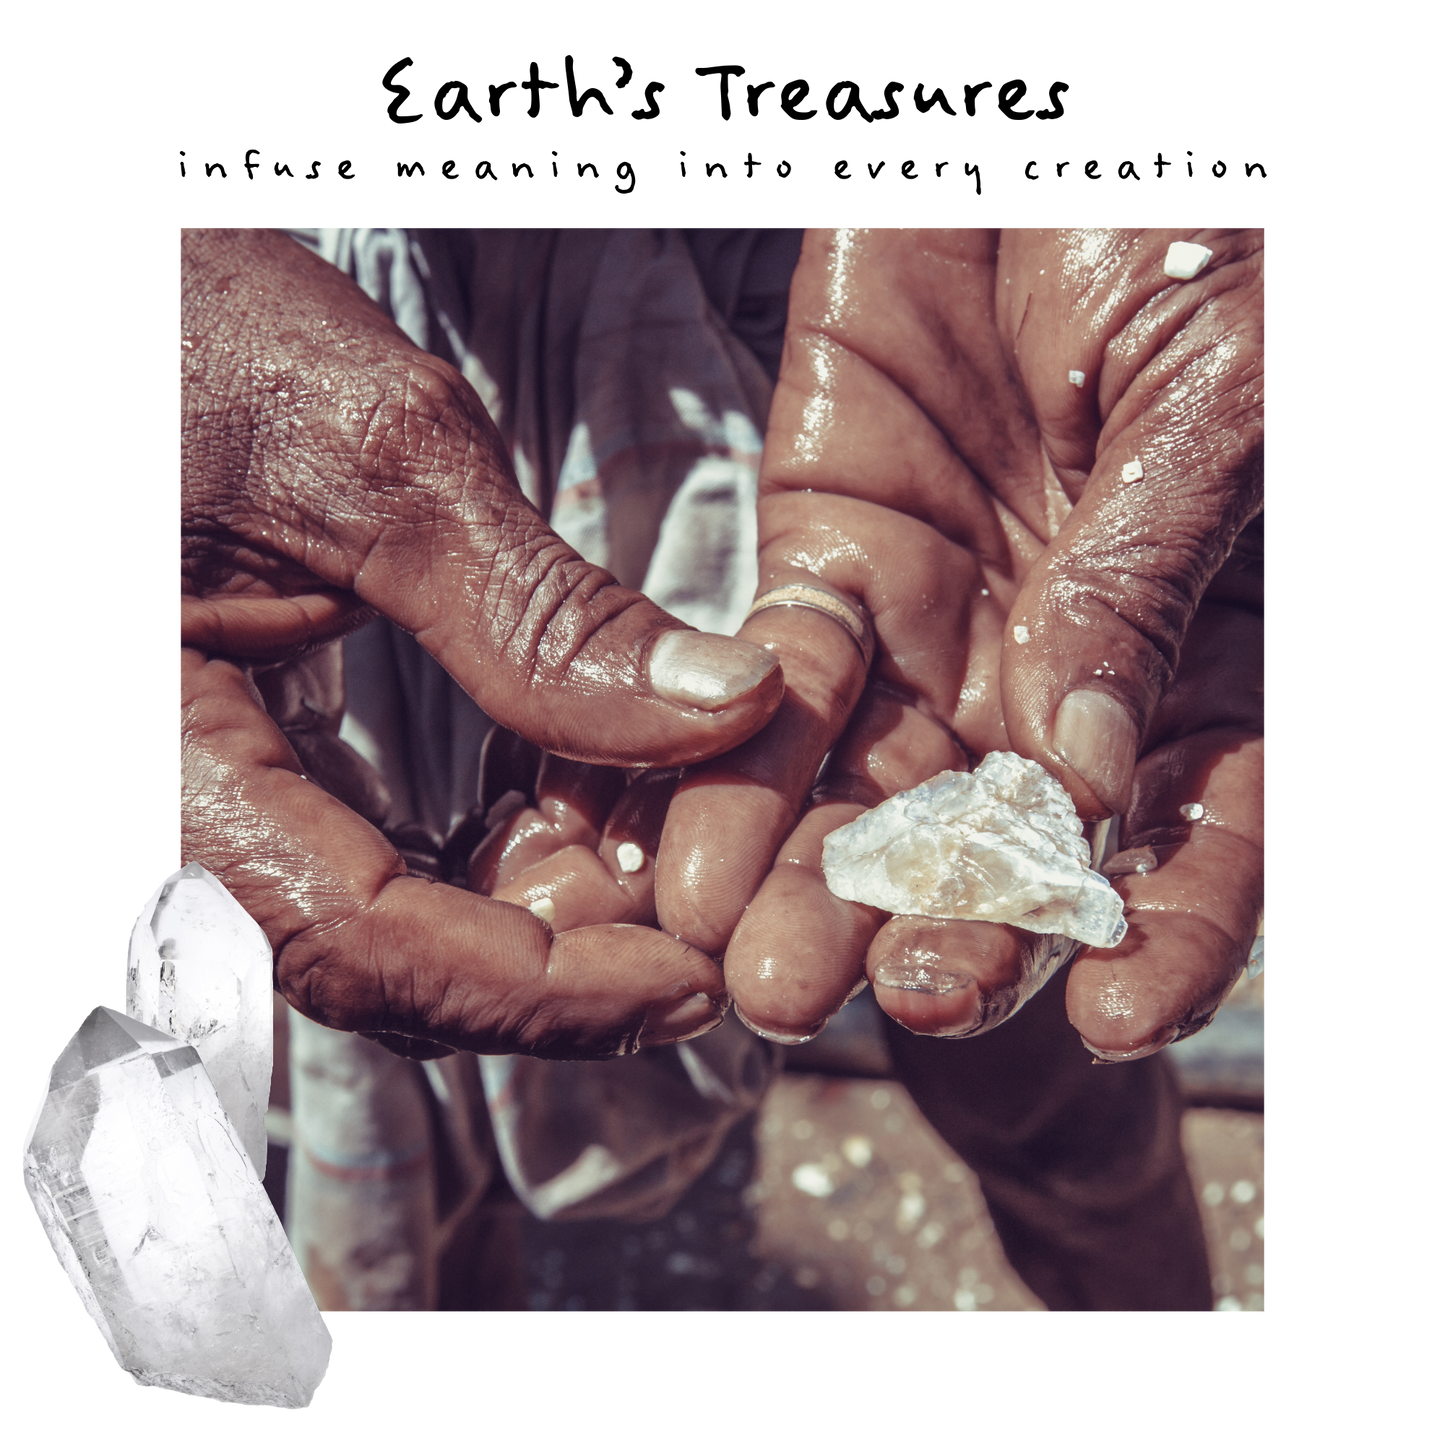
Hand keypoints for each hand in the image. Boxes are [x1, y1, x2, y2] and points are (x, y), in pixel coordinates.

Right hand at [178, 228, 783, 1059]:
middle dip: (552, 959)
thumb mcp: (382, 461)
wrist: (132, 306)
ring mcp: (194, 795)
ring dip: (523, 913)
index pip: (363, 941)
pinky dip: (473, 855)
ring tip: (648, 850)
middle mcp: (164, 811)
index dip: (542, 990)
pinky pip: (353, 858)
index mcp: (163, 756)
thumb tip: (736, 705)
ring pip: (372, 924)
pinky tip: (561, 805)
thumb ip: (547, 615)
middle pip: (375, 964)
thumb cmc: (199, 341)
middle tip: (699, 914)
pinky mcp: (234, 764)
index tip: (693, 981)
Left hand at [655, 227, 1265, 1058]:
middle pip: (1014, 828)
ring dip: (823, 872)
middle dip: (957, 921)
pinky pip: (782, 675)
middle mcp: (1067, 661)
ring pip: (880, 777)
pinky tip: (700, 843)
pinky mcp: (830, 557)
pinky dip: (738, 756)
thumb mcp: (1213, 394)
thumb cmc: (1190, 236)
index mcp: (1209, 645)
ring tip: (770, 964)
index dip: (1170, 922)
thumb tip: (1089, 774)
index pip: (1200, 819)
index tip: (1121, 1019)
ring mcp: (945, 617)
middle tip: (899, 999)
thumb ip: (1149, 580)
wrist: (1047, 152)